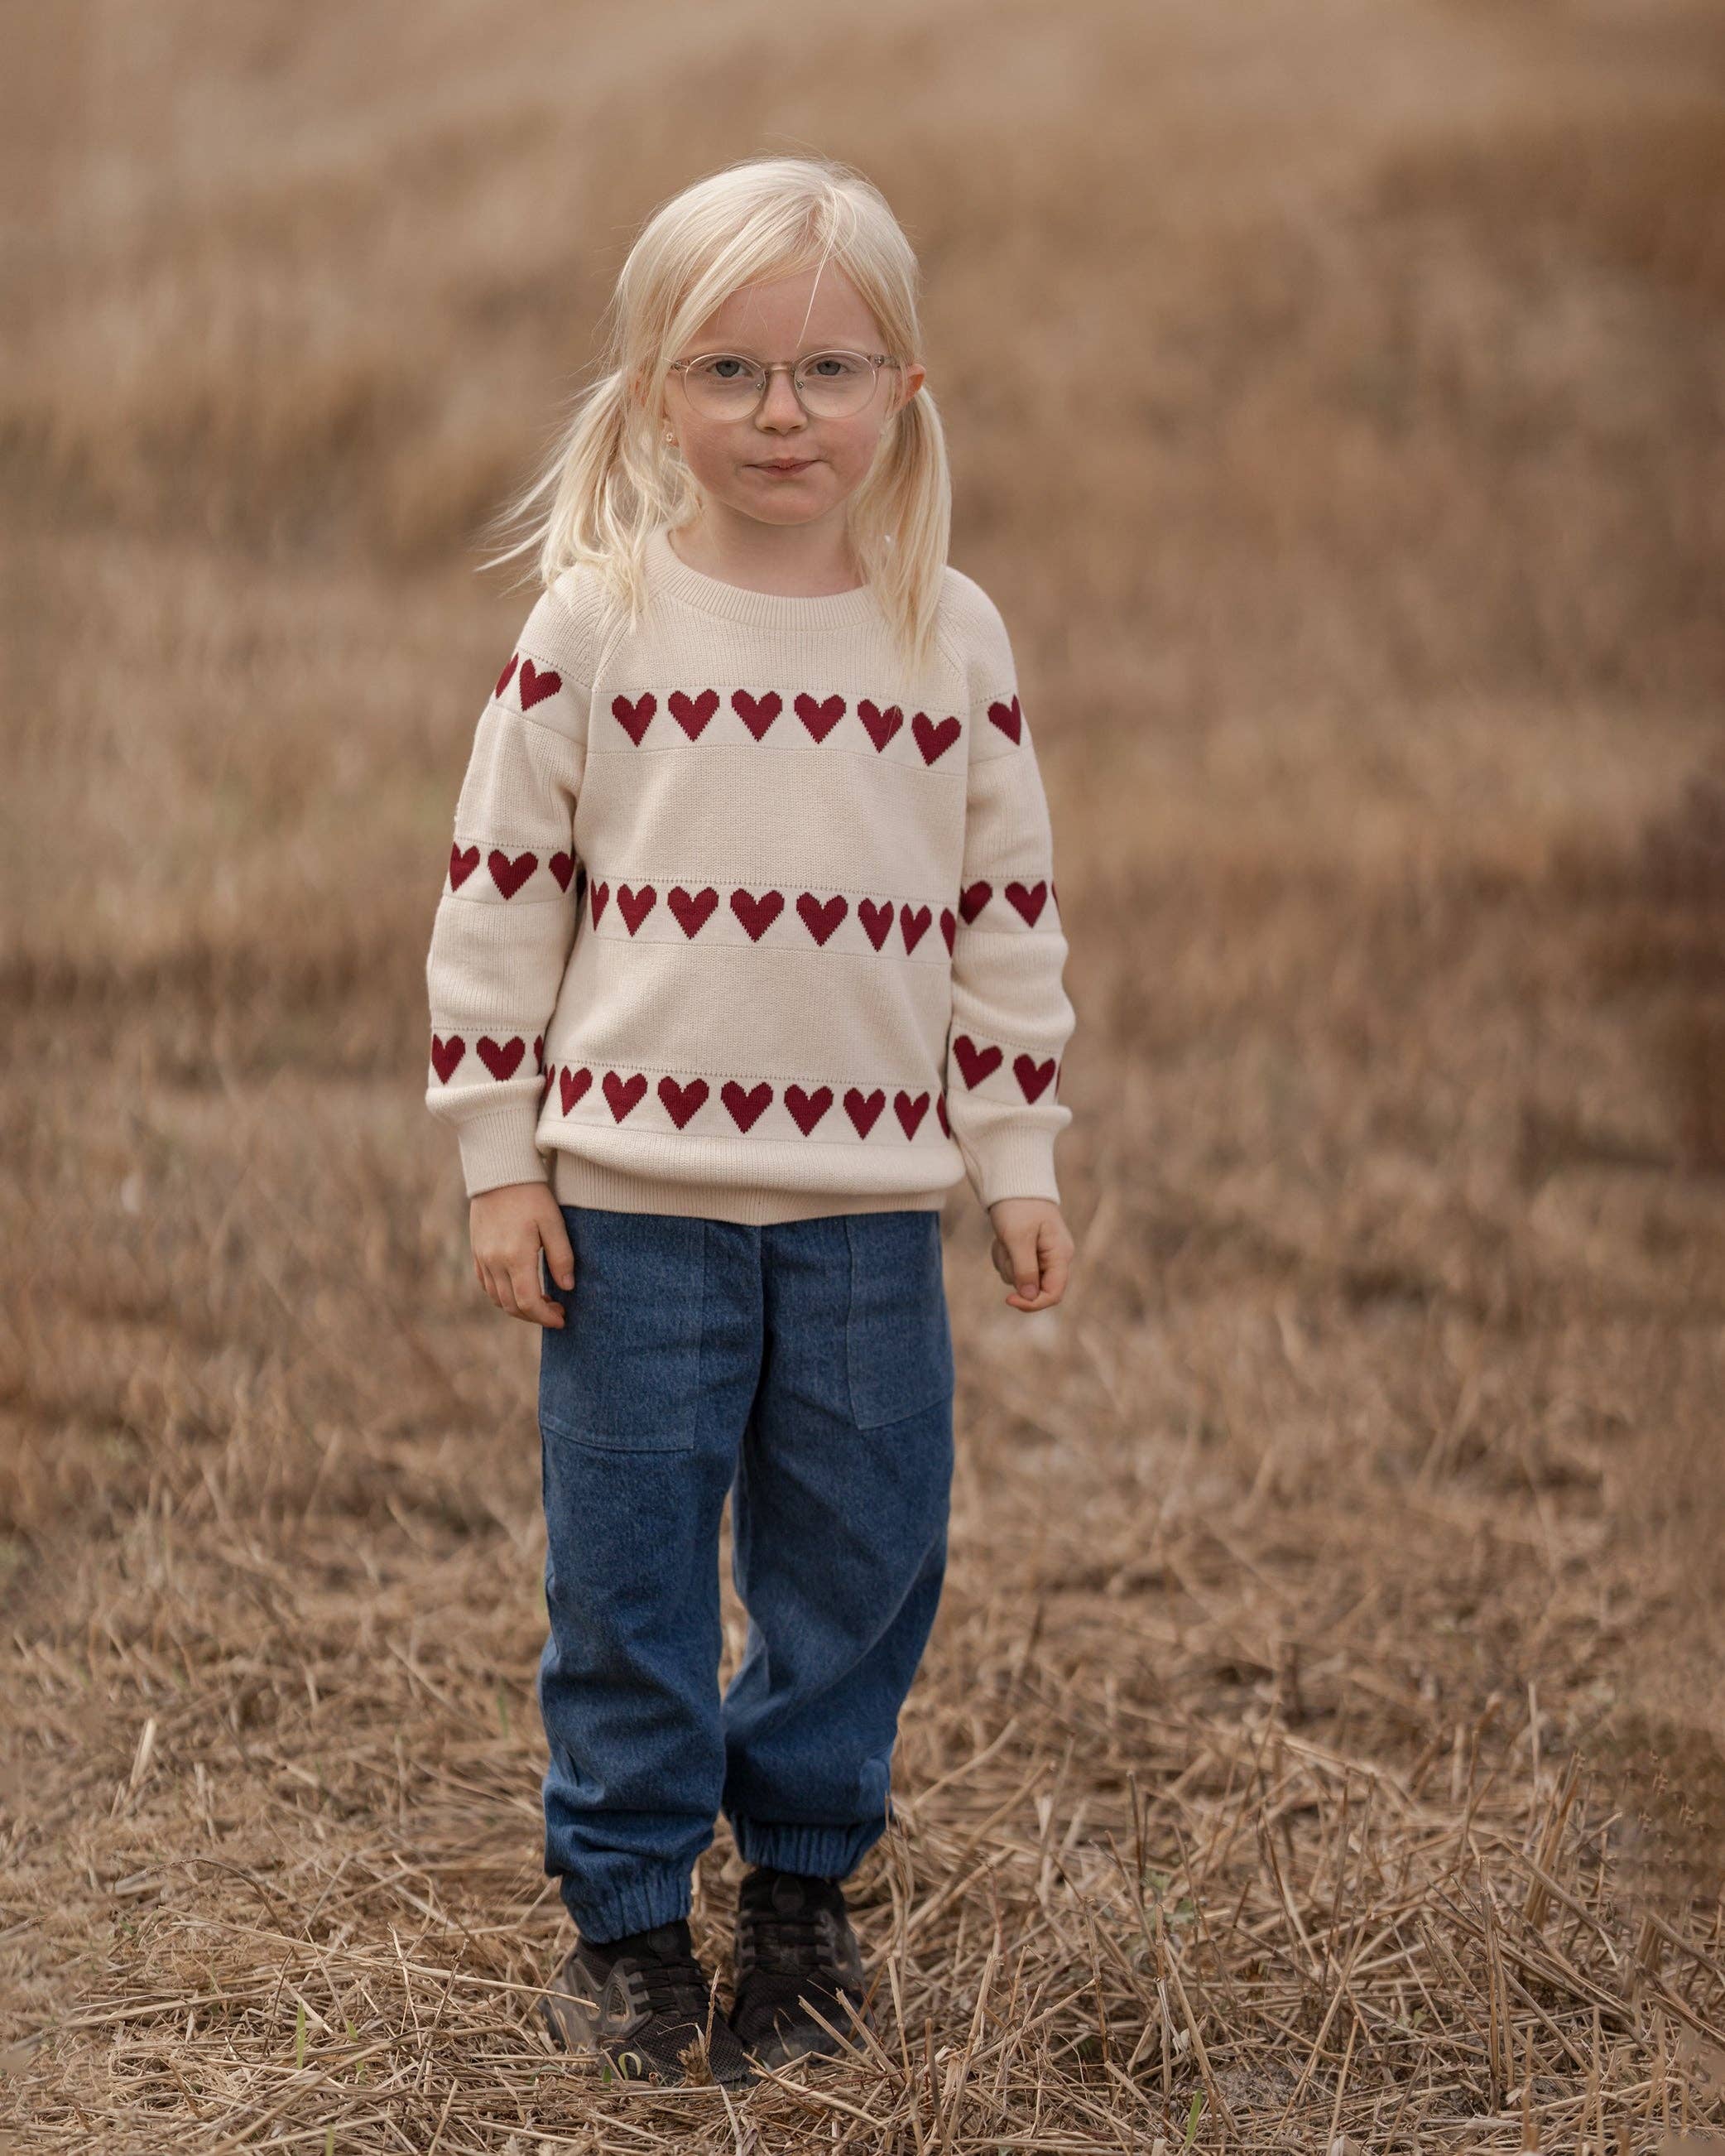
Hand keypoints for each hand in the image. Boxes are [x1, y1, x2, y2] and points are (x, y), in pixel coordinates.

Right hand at [470, 1181, 574, 1326]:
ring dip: (518, 1307)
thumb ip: (562, 1257)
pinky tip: (519, 1288)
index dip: (546, 1316)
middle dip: (535, 1316)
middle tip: (556, 1311)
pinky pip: (486, 1285)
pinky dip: (502, 1295)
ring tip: (541, 1301)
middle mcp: (494, 1262)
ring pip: (497, 1298)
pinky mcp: (476, 1251)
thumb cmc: (532, 1195)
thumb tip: (567, 1287)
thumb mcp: (553, 1223)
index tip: (562, 1319)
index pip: (529, 1302)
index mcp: (515, 1256)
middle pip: (512, 1306)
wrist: (499, 1172)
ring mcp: (482, 1258)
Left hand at [988, 1197, 1072, 1311]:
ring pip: (1018, 1278)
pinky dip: (1003, 1256)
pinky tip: (1002, 1238)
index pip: (1053, 1293)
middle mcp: (1055, 1258)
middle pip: (1033, 1287)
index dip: (1032, 1303)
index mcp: (1060, 1255)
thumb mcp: (1018, 1238)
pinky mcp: (1029, 1252)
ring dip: (1006, 1262)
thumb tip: (1029, 1298)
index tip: (1008, 1300)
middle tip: (1005, 1247)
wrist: (1012, 1182)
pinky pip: (1012, 1267)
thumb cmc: (1018, 1206)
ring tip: (1004, 1237)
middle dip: (1014, 1272)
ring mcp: (1042, 1255)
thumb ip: (1025, 1269)